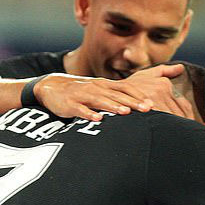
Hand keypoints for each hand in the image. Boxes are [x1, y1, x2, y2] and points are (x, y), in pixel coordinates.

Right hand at [32, 64, 193, 120]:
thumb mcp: (101, 90)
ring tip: (125, 112)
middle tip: (147, 109)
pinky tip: (97, 119)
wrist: (52, 88)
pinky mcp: (70, 104)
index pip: (125, 87)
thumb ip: (118, 96)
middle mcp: (96, 88)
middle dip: (132, 101)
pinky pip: (80, 109)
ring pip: (100, 100)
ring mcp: (82, 95)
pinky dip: (88, 114)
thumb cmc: (83, 93)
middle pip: (116, 94)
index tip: (152, 103)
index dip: (139, 95)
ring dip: (113, 106)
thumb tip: (140, 105)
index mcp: (105, 85)